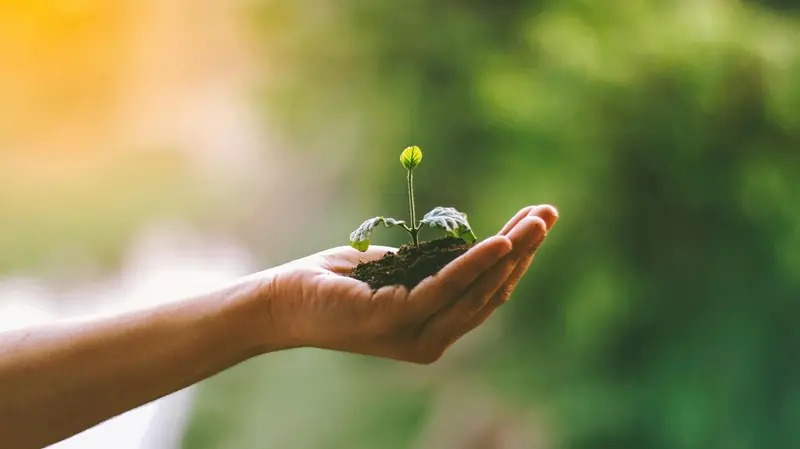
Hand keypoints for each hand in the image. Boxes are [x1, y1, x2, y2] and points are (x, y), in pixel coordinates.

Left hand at [259, 205, 557, 363]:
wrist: (284, 299)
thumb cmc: (337, 282)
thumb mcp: (397, 271)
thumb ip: (433, 269)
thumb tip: (469, 248)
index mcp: (434, 329)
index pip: (487, 295)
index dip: (516, 260)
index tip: (537, 223)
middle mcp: (432, 339)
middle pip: (491, 292)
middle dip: (524, 250)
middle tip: (550, 215)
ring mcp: (415, 334)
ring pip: (476, 290)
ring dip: (511, 251)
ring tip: (537, 221)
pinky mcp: (396, 319)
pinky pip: (446, 288)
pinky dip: (476, 263)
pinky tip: (500, 241)